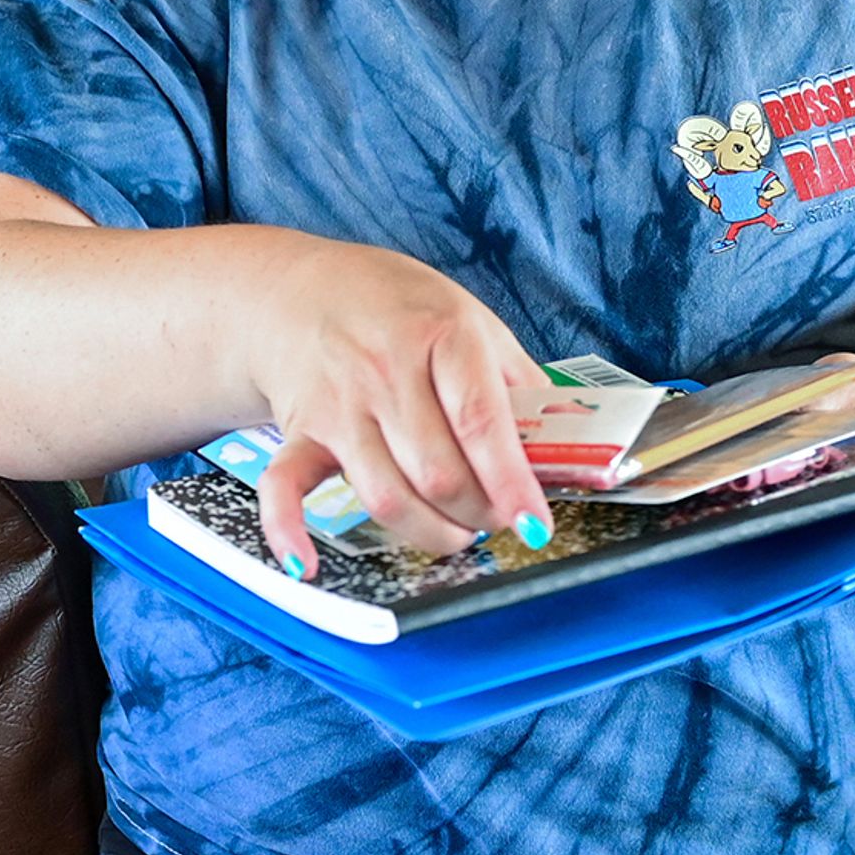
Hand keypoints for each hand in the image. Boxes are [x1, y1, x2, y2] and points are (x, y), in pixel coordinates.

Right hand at [240, 239, 556, 573]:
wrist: (302, 291)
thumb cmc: (400, 309)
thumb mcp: (474, 322)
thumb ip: (520, 384)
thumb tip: (568, 447)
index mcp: (441, 335)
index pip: (481, 422)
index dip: (512, 483)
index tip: (534, 524)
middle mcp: (385, 370)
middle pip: (438, 473)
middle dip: (479, 513)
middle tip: (496, 517)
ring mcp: (338, 405)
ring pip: (385, 496)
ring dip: (430, 531)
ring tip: (455, 530)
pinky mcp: (300, 432)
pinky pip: (285, 486)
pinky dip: (289, 529)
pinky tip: (306, 564)